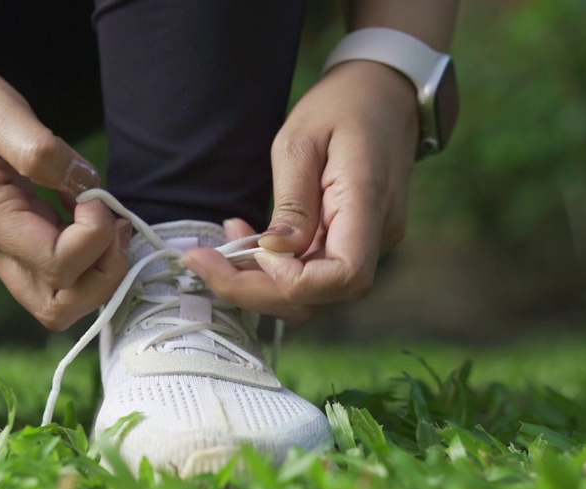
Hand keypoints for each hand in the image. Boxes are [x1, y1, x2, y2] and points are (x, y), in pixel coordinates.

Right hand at [0, 55, 131, 330]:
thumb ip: (43, 151)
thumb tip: (86, 185)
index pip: (58, 265)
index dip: (94, 235)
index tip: (93, 195)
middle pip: (58, 308)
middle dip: (102, 274)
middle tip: (112, 221)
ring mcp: (3, 253)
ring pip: (60, 303)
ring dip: (98, 272)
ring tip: (104, 220)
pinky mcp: (14, 245)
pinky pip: (57, 278)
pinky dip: (87, 258)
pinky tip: (86, 214)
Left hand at [182, 60, 418, 323]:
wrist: (384, 94)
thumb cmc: (341, 106)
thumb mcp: (301, 140)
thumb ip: (291, 202)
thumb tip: (273, 252)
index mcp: (367, 203)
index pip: (344, 277)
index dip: (292, 281)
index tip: (254, 250)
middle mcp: (376, 235)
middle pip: (319, 297)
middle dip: (254, 291)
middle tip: (202, 260)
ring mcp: (369, 244)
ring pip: (313, 297)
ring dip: (258, 284)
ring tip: (222, 248)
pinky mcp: (352, 244)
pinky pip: (313, 275)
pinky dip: (273, 272)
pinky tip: (248, 244)